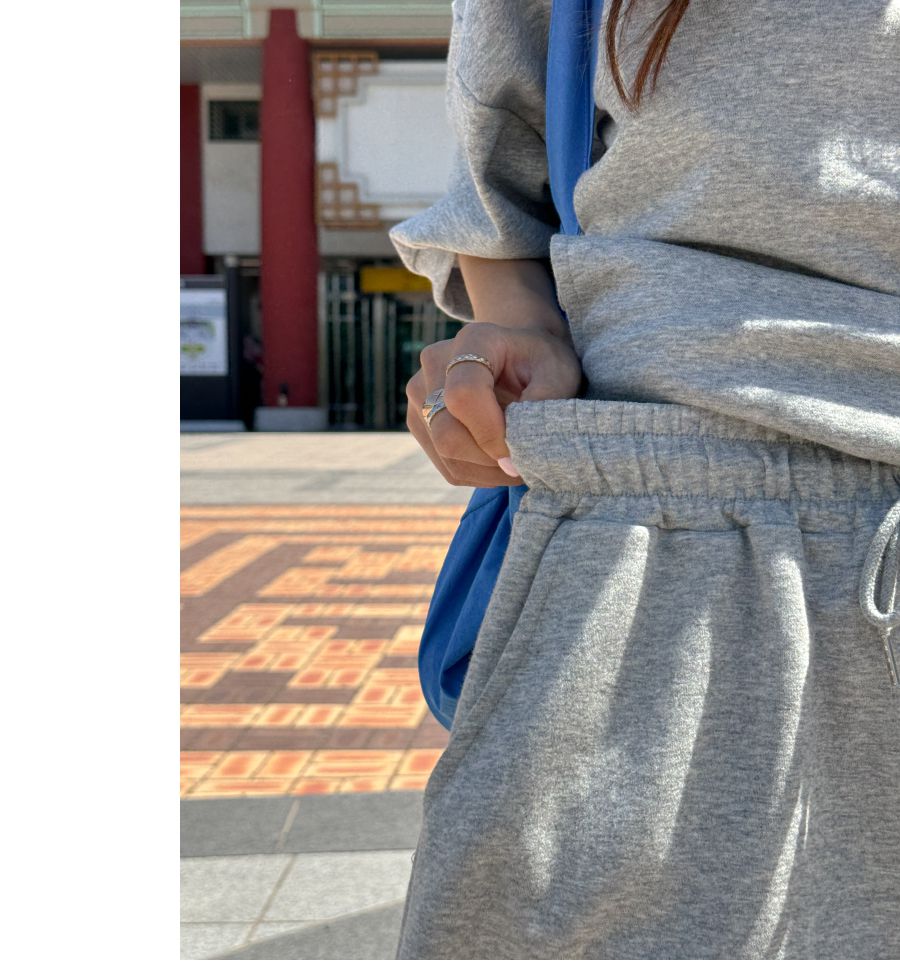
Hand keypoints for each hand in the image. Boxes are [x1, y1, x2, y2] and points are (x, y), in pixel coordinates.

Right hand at [406, 320, 582, 486]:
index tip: (520, 452)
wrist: (519, 356)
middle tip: (524, 464)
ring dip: (486, 471)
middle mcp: (435, 362)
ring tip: (516, 461)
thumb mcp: (558, 374)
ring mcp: (420, 392)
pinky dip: (476, 474)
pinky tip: (499, 461)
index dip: (491, 434)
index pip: (464, 395)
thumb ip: (543, 405)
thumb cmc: (542, 363)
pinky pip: (444, 465)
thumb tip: (513, 455)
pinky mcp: (418, 420)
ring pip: (445, 454)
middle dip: (490, 459)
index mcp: (473, 340)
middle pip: (447, 432)